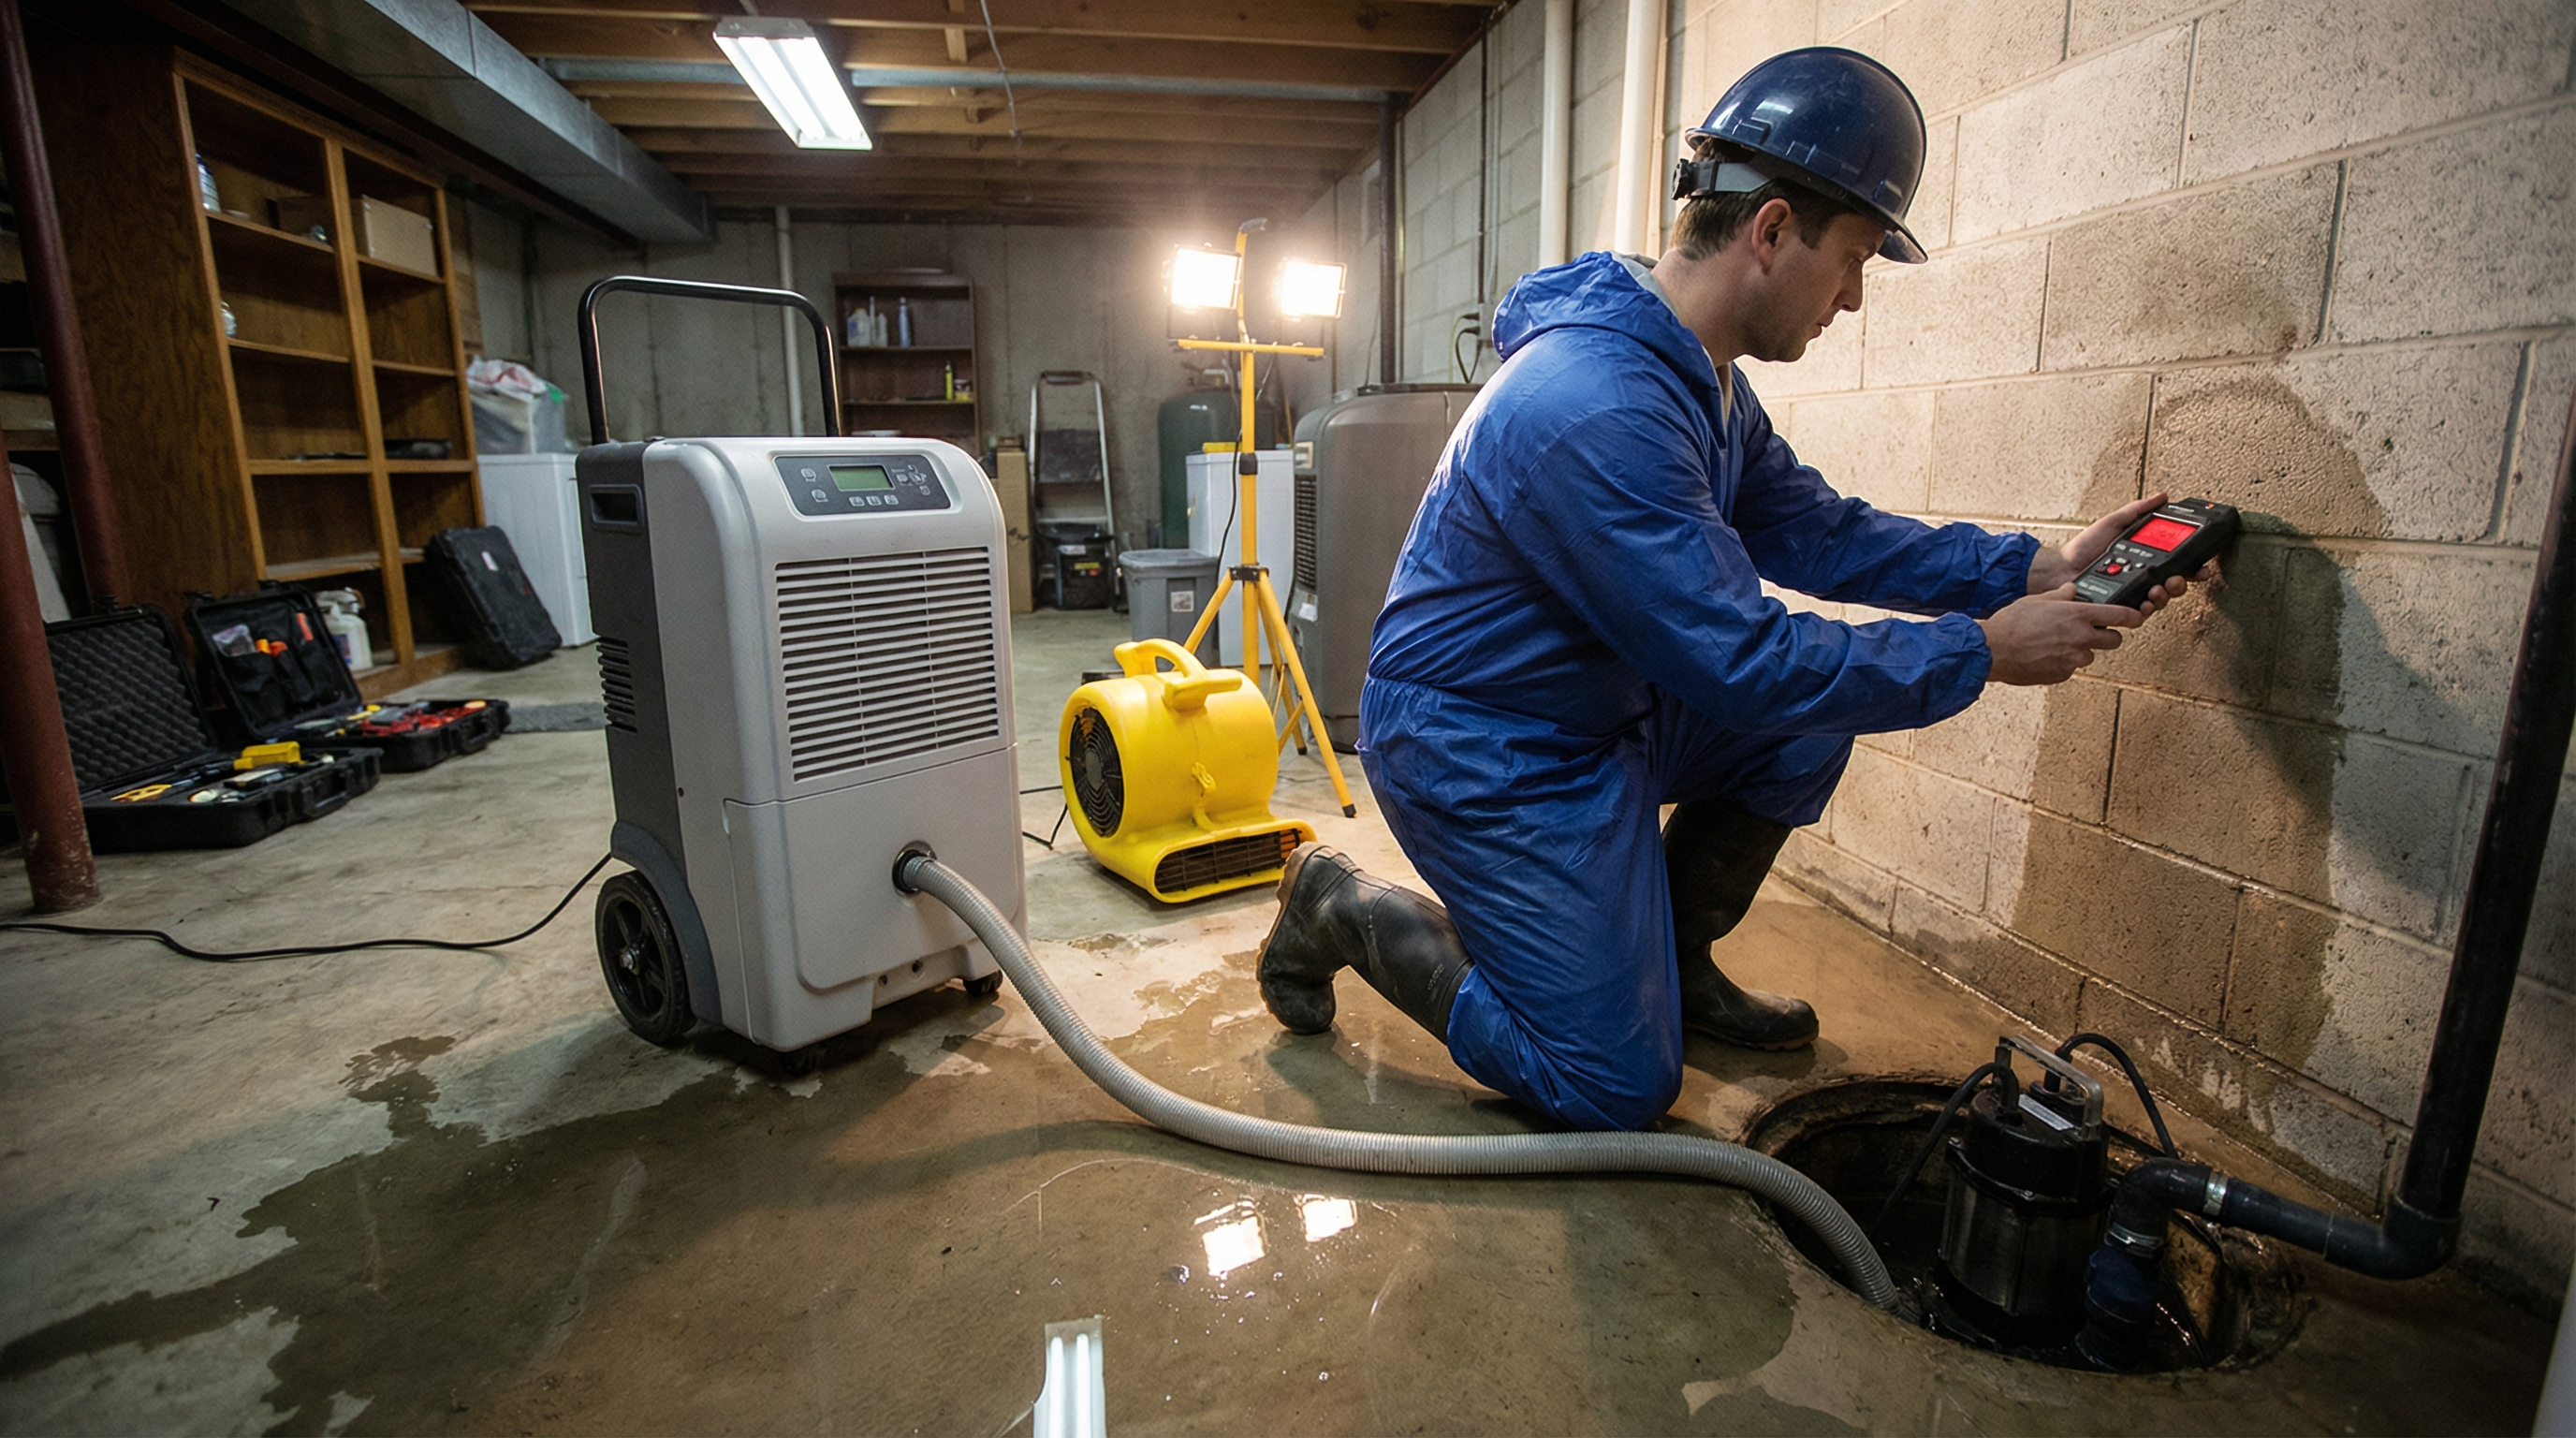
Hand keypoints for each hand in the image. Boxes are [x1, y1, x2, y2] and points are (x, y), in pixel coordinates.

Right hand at [1978, 585, 2146, 684]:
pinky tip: (2044, 656)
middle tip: (2091, 633)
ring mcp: (2073, 659)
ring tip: (2056, 644)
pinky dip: (2062, 663)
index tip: (2137, 617)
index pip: (2121, 616)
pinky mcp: (2063, 674)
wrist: (1994, 650)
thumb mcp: (2037, 600)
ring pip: (2089, 655)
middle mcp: (2082, 638)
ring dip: (2080, 650)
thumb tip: (2071, 590)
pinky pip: (2070, 668)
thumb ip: (2060, 595)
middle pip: (2114, 640)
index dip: (2134, 616)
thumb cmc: (2012, 623)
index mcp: (2078, 615)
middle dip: (2107, 636)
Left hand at [2028, 492, 2217, 616]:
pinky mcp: (2120, 608)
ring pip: (2161, 601)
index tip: (2201, 568)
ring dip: (2166, 596)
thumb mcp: (2114, 523)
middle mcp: (2143, 579)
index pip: (2177, 565)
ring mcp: (2133, 595)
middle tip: (2175, 579)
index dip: (2194, 569)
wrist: (2061, 568)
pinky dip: (2147, 610)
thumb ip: (2138, 511)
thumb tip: (2162, 496)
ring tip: (2158, 589)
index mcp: (2146, 559)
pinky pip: (2140, 614)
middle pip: (2174, 586)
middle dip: (2181, 584)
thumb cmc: (2084, 548)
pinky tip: (2146, 603)